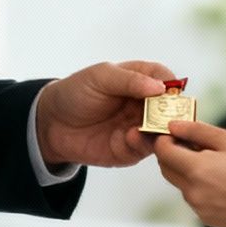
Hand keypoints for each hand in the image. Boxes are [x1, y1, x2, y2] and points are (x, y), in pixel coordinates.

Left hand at [35, 62, 175, 167]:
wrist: (51, 123)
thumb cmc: (76, 93)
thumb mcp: (100, 77)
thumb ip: (130, 80)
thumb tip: (160, 87)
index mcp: (140, 81)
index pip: (167, 80)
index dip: (172, 85)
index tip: (172, 91)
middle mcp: (145, 105)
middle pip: (171, 109)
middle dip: (173, 112)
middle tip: (170, 115)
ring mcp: (139, 128)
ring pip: (163, 131)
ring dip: (161, 130)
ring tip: (152, 128)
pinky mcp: (130, 149)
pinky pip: (145, 148)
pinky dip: (142, 143)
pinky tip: (131, 137)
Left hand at [156, 121, 225, 226]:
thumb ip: (198, 131)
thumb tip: (173, 125)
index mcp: (196, 170)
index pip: (162, 151)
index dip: (165, 138)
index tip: (177, 131)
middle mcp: (192, 192)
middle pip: (167, 169)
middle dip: (173, 153)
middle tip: (194, 142)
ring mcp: (199, 208)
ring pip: (180, 184)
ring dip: (187, 170)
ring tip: (217, 161)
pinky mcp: (207, 218)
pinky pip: (194, 197)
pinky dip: (199, 185)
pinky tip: (224, 179)